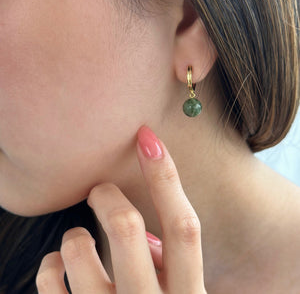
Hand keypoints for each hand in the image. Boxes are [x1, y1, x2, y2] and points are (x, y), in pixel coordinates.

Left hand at [36, 125, 206, 293]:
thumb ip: (172, 268)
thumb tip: (149, 236)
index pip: (183, 225)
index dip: (167, 177)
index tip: (148, 138)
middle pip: (128, 227)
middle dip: (108, 195)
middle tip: (99, 189)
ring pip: (79, 249)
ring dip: (76, 235)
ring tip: (79, 240)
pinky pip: (48, 280)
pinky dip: (49, 264)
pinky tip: (58, 267)